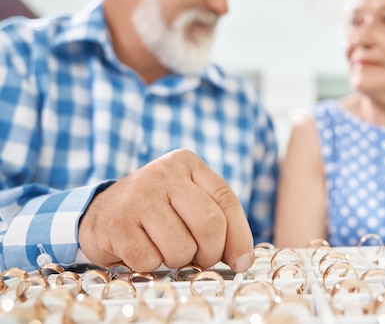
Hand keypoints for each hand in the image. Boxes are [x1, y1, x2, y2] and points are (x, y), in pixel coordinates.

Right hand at [78, 149, 253, 271]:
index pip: (226, 199)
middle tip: (200, 259)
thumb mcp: (188, 201)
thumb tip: (242, 260)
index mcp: (187, 163)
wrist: (99, 212)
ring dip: (178, 260)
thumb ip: (218, 221)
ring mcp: (137, 196)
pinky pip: (149, 259)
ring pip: (181, 247)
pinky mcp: (116, 223)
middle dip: (210, 253)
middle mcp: (163, 173)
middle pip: (209, 223)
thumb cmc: (156, 210)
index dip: (239, 236)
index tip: (240, 262)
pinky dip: (150, 265)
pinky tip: (141, 250)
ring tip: (165, 249)